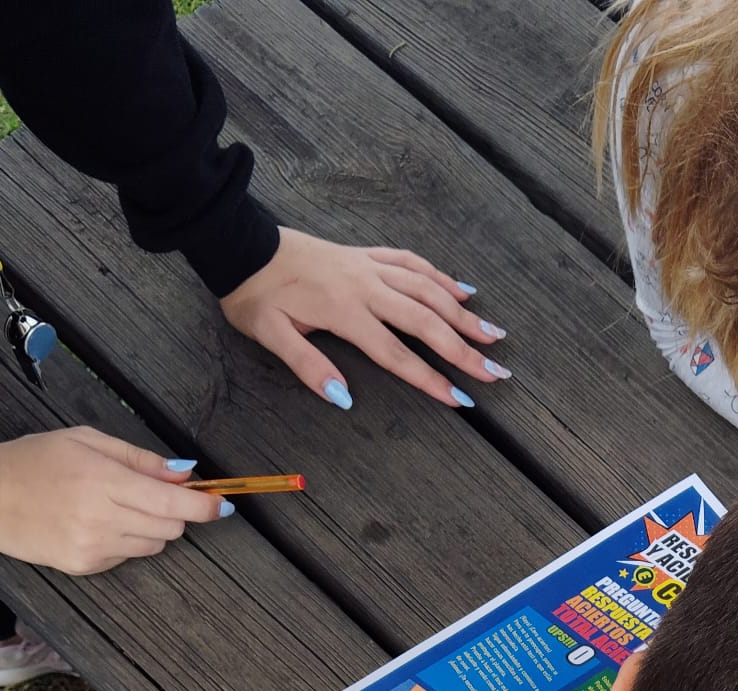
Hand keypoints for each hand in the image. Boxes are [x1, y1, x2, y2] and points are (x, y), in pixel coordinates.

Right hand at [0, 427, 227, 574]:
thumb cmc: (38, 461)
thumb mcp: (88, 441)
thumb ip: (140, 459)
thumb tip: (185, 473)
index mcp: (105, 482)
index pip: (172, 503)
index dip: (204, 506)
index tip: (222, 505)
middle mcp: (103, 519)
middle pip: (171, 527)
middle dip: (175, 512)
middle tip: (151, 493)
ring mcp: (94, 548)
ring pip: (153, 544)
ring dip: (150, 527)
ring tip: (117, 506)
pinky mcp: (86, 566)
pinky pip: (128, 556)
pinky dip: (126, 541)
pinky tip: (97, 523)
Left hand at [220, 228, 508, 410]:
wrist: (240, 244)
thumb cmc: (254, 295)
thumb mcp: (270, 336)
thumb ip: (308, 367)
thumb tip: (344, 399)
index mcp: (345, 312)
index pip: (397, 354)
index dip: (431, 379)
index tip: (461, 399)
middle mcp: (365, 287)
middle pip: (426, 322)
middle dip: (465, 349)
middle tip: (497, 371)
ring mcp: (369, 266)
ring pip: (427, 290)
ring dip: (464, 314)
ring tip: (494, 335)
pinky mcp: (366, 254)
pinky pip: (412, 263)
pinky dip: (440, 277)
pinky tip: (463, 291)